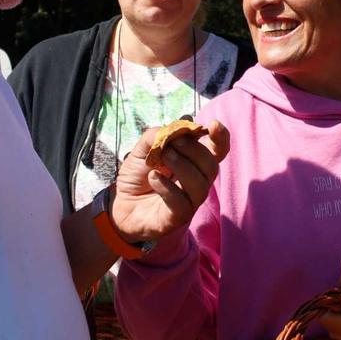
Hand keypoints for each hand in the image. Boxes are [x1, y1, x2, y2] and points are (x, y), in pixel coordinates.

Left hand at [111, 120, 228, 241]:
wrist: (119, 203)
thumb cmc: (137, 175)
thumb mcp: (143, 148)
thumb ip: (159, 134)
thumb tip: (182, 122)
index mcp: (194, 162)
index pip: (218, 151)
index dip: (221, 138)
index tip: (213, 124)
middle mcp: (197, 182)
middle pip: (211, 166)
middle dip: (194, 150)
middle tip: (172, 143)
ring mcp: (189, 201)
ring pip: (200, 184)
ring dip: (182, 166)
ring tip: (162, 157)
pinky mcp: (178, 217)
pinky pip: (182, 203)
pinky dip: (167, 187)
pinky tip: (153, 178)